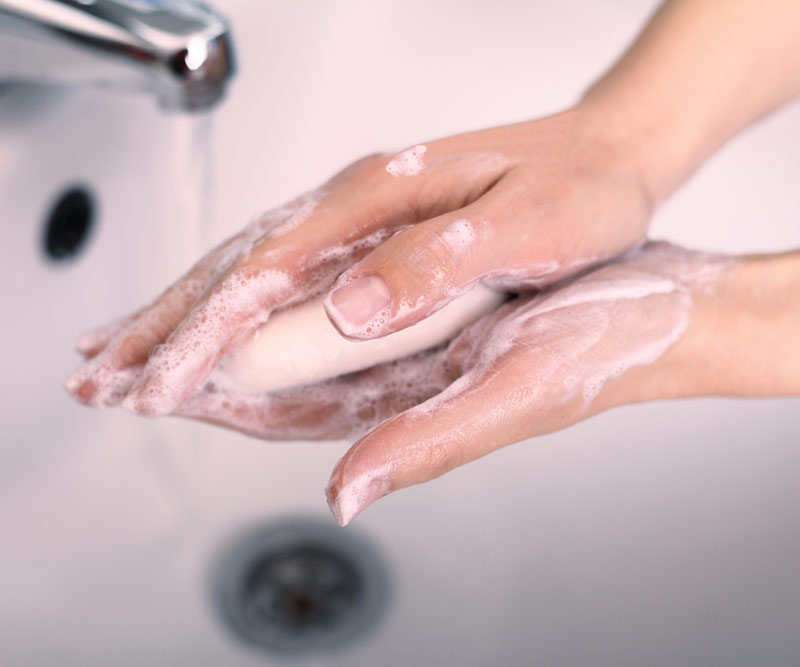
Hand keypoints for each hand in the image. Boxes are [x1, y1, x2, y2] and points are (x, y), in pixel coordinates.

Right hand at [66, 107, 652, 413]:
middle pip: (236, 264)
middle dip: (164, 322)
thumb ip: (435, 262)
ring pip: (248, 263)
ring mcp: (359, 211)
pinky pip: (283, 265)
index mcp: (382, 198)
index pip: (266, 272)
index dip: (204, 333)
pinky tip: (215, 317)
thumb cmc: (578, 189)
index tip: (157, 383)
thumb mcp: (527, 226)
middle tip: (102, 372)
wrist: (607, 156)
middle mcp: (356, 199)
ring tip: (131, 349)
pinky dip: (233, 298)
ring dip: (183, 310)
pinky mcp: (372, 227)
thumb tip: (347, 309)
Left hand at [171, 242, 734, 524]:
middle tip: (122, 362)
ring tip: (170, 330)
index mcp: (408, 406)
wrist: (658, 307)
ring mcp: (411, 347)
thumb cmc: (602, 346)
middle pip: (275, 382)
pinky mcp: (429, 316)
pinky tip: (268, 292)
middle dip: (196, 370)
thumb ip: (427, 446)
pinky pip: (343, 313)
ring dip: (233, 337)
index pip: (282, 411)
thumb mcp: (517, 392)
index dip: (206, 397)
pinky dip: (294, 303)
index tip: (141, 386)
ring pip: (299, 348)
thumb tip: (344, 497)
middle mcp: (399, 380)